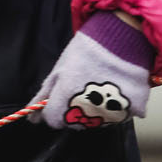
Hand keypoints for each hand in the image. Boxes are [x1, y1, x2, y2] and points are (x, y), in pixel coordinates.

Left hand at [30, 12, 153, 129]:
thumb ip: (44, 95)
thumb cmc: (86, 51)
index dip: (53, 110)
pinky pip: (116, 117)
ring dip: (93, 110)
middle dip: (73, 111)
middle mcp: (88, 110)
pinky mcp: (130, 111)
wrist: (121, 37)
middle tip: (81, 88)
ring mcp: (111, 113)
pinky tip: (113, 90)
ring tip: (98, 87)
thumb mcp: (59, 69)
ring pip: (95, 123)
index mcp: (67, 98)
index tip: (60, 98)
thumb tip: (32, 118)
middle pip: (74, 124)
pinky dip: (113, 108)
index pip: (53, 120)